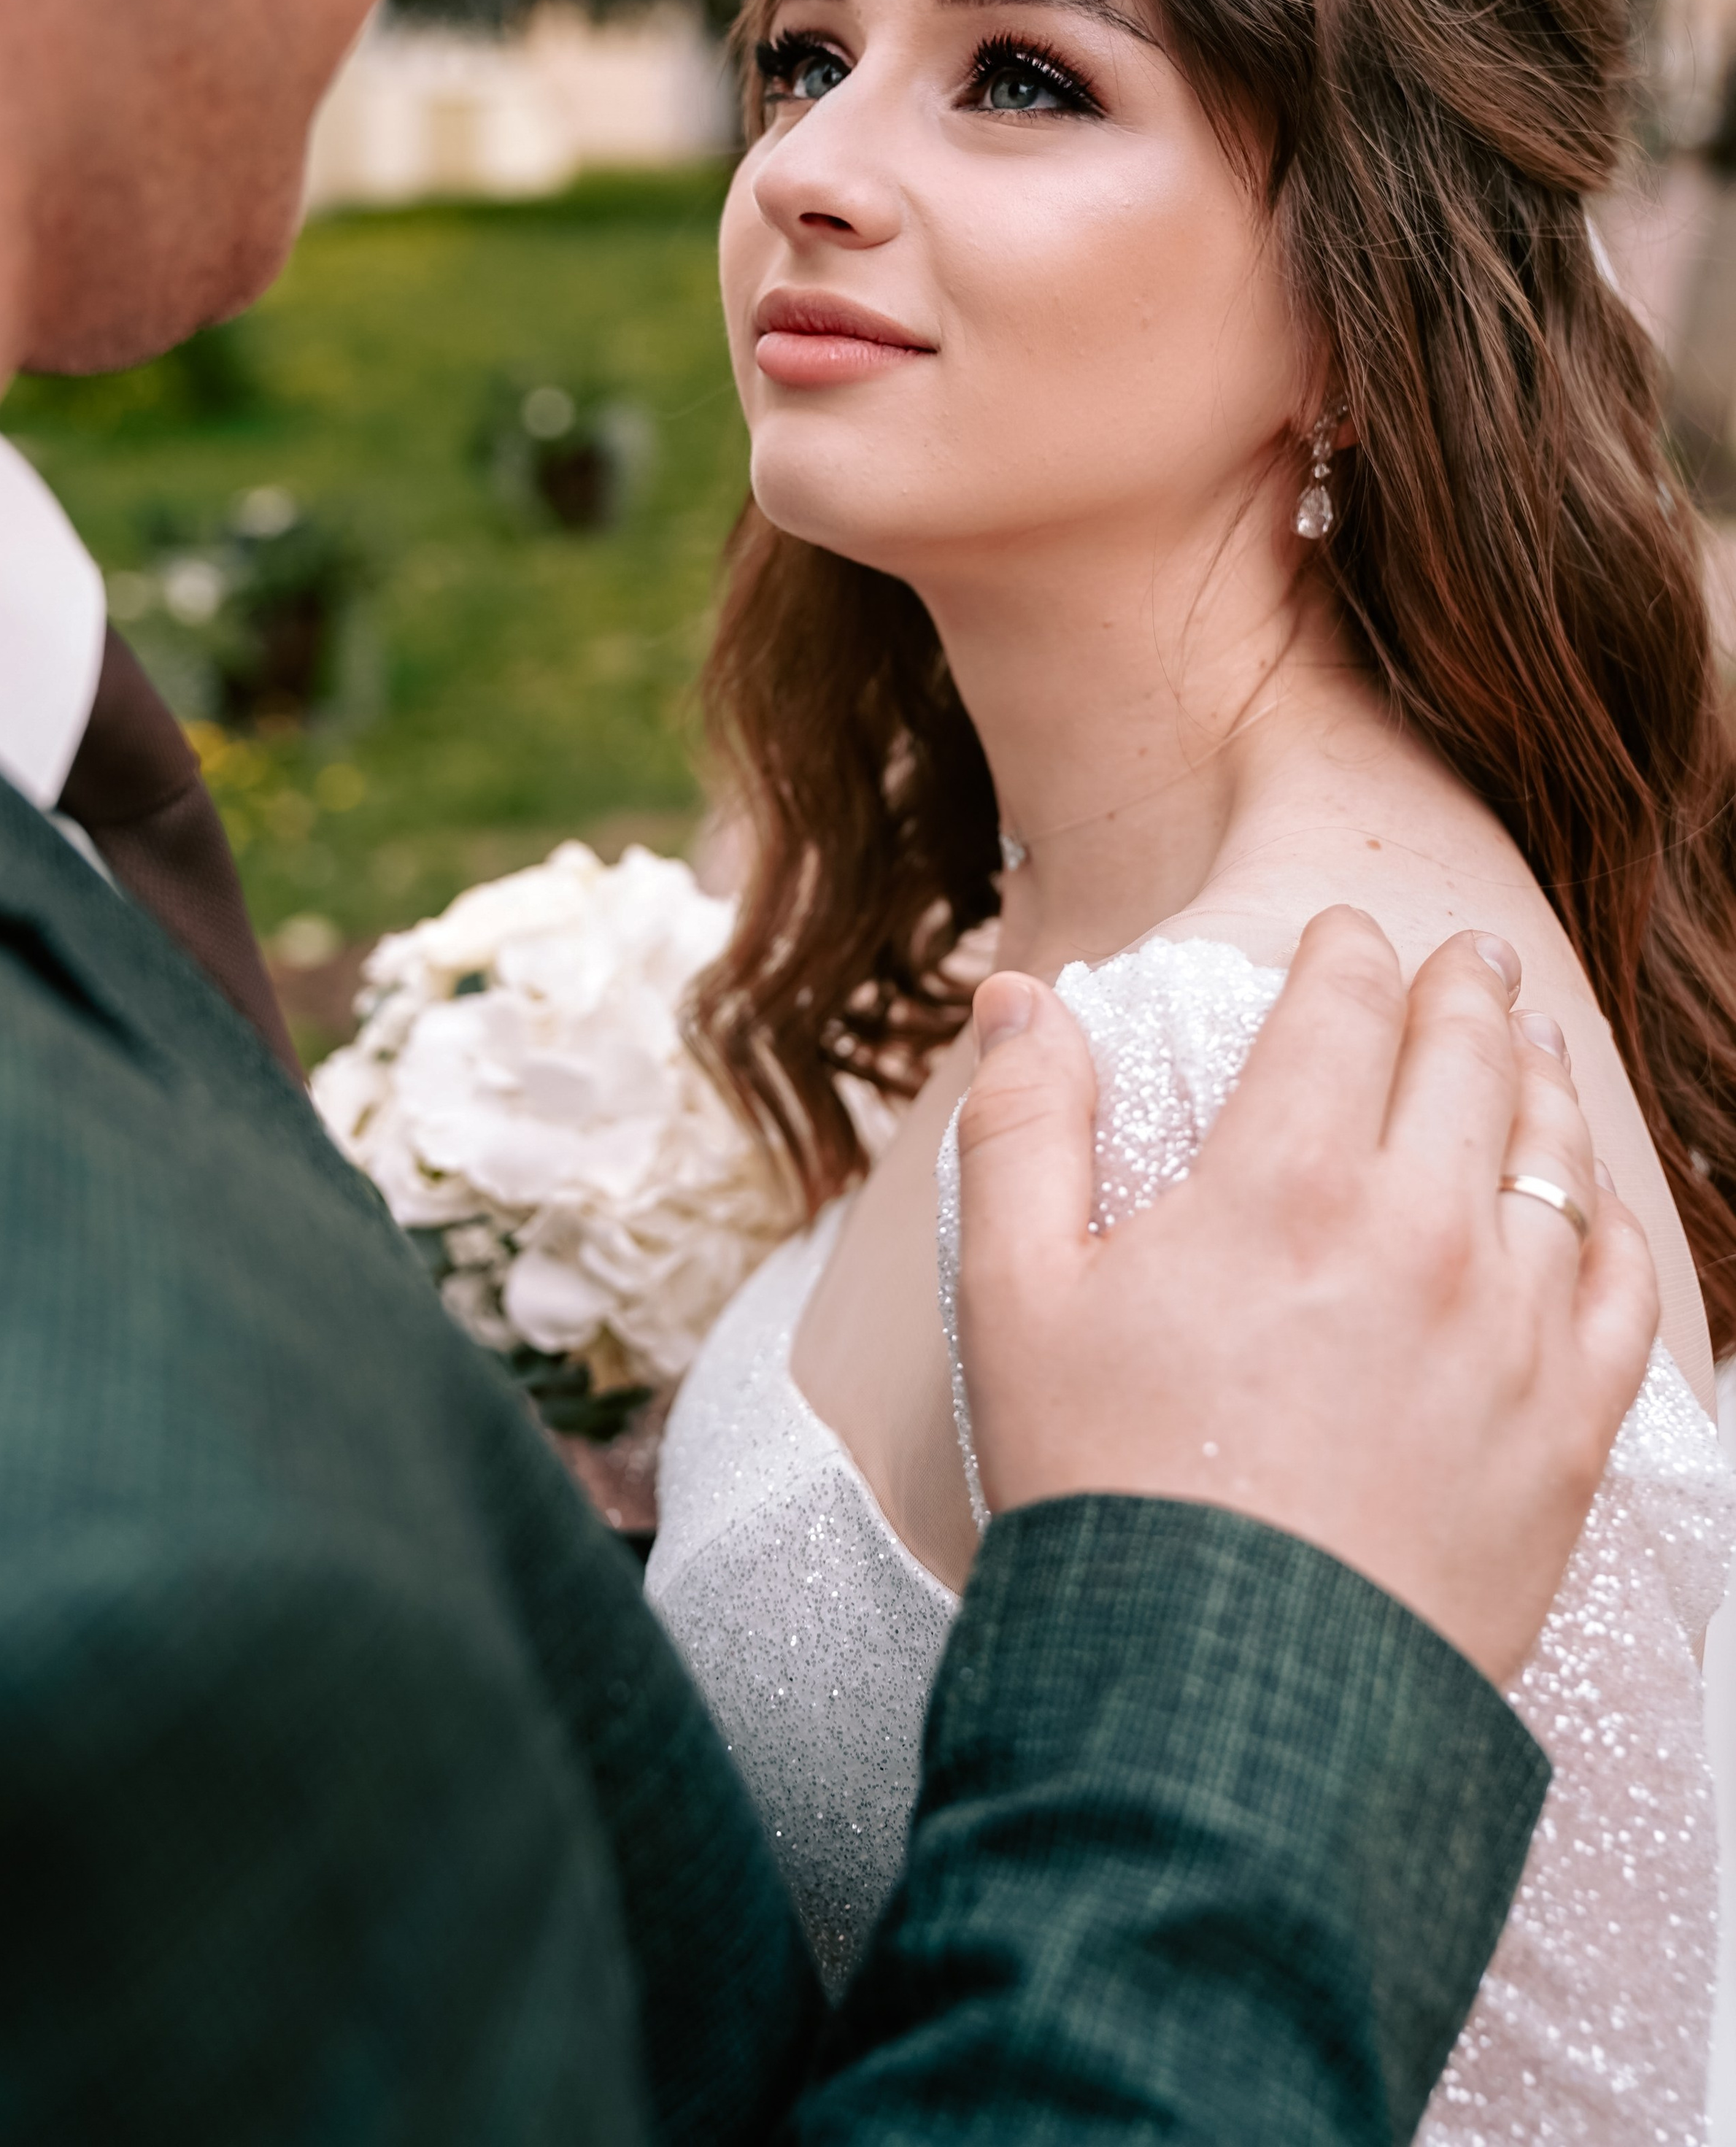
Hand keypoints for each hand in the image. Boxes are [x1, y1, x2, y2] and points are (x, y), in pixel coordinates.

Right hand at [955, 909, 1658, 1686]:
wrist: (1224, 1701)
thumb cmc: (1104, 1490)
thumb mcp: (1015, 1295)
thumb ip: (1023, 1123)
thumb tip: (1021, 991)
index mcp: (1284, 1181)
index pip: (1342, 1006)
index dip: (1345, 950)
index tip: (1344, 935)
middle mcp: (1418, 1231)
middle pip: (1466, 1056)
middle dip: (1462, 987)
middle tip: (1467, 956)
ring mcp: (1509, 1331)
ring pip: (1554, 1157)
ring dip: (1541, 1080)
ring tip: (1533, 1048)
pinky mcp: (1567, 1431)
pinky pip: (1621, 1289)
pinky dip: (1612, 1224)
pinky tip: (1593, 1207)